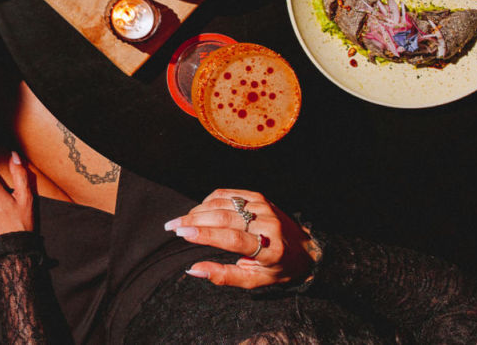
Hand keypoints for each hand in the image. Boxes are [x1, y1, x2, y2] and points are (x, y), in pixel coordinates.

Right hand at [164, 188, 320, 288]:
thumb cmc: (277, 269)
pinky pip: (227, 195)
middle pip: (223, 217)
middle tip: (172, 226)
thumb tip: (193, 270)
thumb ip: (223, 276)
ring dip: (197, 210)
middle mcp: (267, 224)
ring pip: (222, 204)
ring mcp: (263, 207)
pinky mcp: (258, 197)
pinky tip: (199, 210)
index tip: (182, 234)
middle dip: (193, 220)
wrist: (304, 249)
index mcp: (269, 248)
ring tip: (181, 221)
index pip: (232, 238)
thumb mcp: (254, 281)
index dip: (206, 235)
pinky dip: (209, 201)